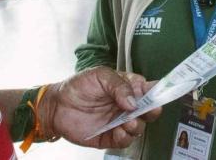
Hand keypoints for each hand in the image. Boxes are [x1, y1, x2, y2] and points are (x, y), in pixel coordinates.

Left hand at [39, 67, 160, 148]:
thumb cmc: (78, 86)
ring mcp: (119, 121)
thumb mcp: (100, 75)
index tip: (158, 94)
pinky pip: (124, 140)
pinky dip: (125, 137)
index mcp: (127, 88)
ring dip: (137, 125)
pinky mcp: (110, 137)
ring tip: (128, 121)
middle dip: (152, 110)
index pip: (148, 89)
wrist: (57, 105)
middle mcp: (126, 105)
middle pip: (149, 110)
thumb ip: (119, 85)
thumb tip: (134, 102)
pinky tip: (119, 131)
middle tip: (148, 110)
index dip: (156, 91)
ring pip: (139, 127)